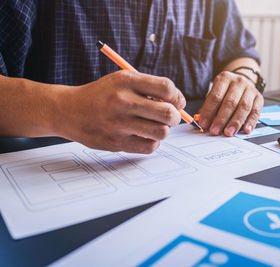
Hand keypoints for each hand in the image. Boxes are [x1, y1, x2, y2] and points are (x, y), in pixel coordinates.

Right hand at [55, 70, 185, 152]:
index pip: (167, 88)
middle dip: (175, 117)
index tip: (176, 102)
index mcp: (126, 81)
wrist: (68, 110)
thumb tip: (178, 104)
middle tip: (169, 117)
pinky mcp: (116, 142)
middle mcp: (123, 101)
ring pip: (162, 132)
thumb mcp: (122, 81)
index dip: (177, 97)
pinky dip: (152, 142)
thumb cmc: (102, 95)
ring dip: (163, 130)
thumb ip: (149, 88)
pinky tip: (143, 136)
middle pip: (168, 114)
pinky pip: (149, 147)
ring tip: (155, 126)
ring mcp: (119, 124)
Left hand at [198, 71, 262, 135]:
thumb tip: (203, 122)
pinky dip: (251, 122)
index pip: (216, 96)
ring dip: (235, 122)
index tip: (204, 123)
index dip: (209, 111)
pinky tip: (246, 130)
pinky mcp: (259, 98)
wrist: (242, 82)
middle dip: (221, 119)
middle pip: (230, 102)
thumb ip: (209, 107)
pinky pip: (256, 111)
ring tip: (228, 132)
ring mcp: (250, 89)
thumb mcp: (215, 93)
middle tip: (215, 130)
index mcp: (224, 79)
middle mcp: (238, 82)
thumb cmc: (226, 91)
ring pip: (244, 107)